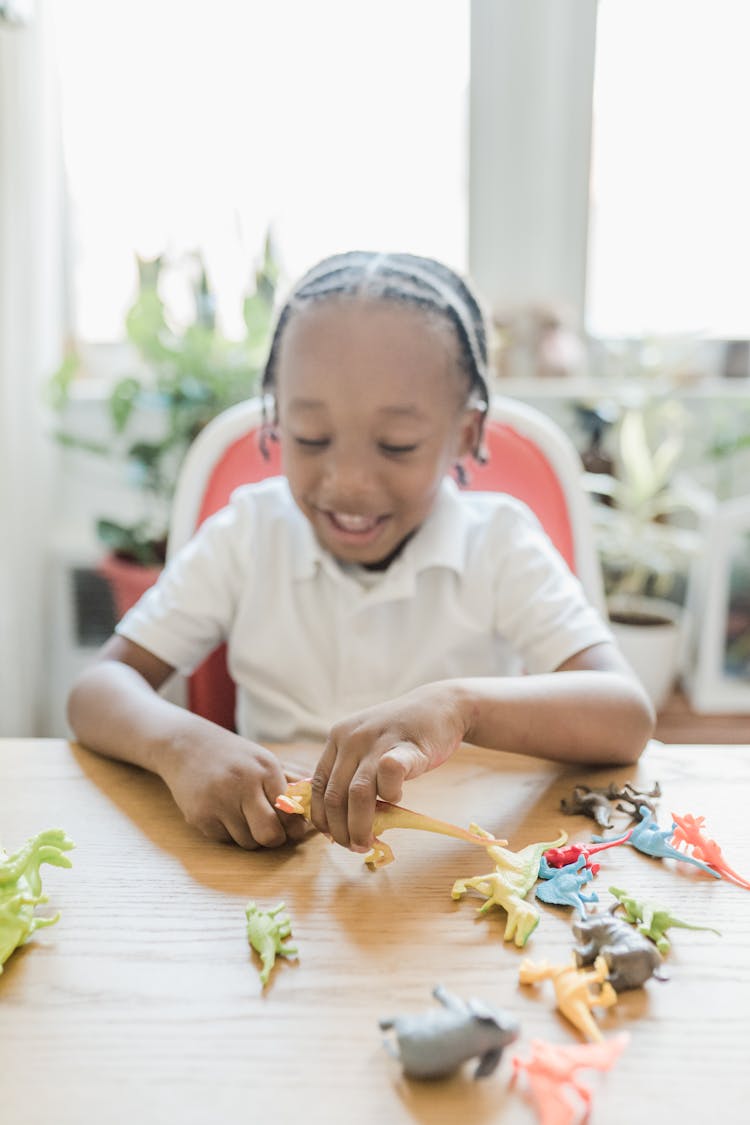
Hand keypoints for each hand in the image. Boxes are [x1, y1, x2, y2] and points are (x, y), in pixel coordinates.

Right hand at [160, 730, 308, 849]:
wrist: (186, 747)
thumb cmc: (235, 757)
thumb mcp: (264, 760)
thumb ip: (292, 781)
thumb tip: (317, 804)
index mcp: (265, 768)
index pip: (291, 812)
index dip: (295, 826)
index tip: (292, 826)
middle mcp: (243, 784)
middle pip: (270, 834)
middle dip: (275, 839)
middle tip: (272, 831)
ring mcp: (219, 801)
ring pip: (248, 842)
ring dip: (251, 836)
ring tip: (244, 815)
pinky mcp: (200, 816)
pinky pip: (225, 840)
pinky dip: (229, 833)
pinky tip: (223, 812)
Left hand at [310, 682, 469, 851]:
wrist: (442, 706)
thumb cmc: (403, 734)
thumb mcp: (368, 745)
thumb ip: (352, 772)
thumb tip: (339, 819)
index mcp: (338, 738)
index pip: (318, 785)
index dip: (321, 816)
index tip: (331, 836)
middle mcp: (351, 738)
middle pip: (335, 795)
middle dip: (340, 829)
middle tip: (353, 846)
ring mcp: (377, 741)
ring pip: (357, 794)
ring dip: (359, 825)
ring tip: (366, 842)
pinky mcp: (404, 746)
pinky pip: (388, 778)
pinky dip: (390, 796)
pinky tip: (397, 799)